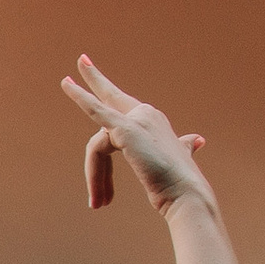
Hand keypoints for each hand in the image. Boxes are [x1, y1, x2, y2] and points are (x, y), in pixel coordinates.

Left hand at [61, 55, 209, 215]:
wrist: (186, 192)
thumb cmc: (180, 182)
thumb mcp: (180, 157)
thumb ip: (184, 146)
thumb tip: (196, 140)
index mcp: (153, 120)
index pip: (123, 105)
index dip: (104, 89)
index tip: (88, 68)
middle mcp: (145, 113)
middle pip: (108, 101)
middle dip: (94, 78)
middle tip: (81, 59)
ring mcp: (136, 119)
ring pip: (97, 146)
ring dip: (95, 178)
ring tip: (98, 204)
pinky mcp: (124, 129)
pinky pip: (97, 112)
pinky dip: (81, 98)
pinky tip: (68, 85)